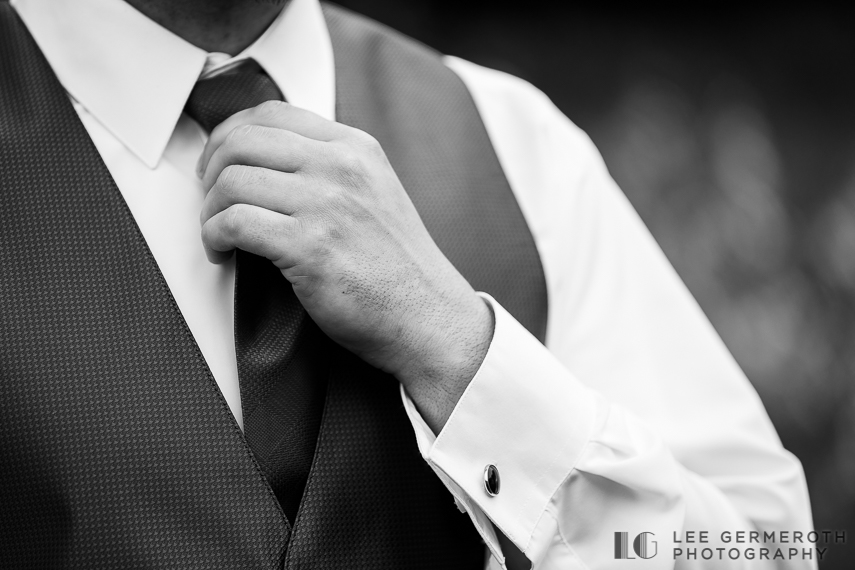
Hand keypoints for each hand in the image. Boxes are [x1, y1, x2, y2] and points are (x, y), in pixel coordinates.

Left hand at [197, 101, 492, 431]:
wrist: (429, 318)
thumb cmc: (398, 268)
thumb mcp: (374, 193)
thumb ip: (330, 169)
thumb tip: (268, 161)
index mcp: (356, 148)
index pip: (272, 114)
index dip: (230, 134)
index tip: (220, 161)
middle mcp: (341, 167)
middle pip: (243, 141)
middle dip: (210, 169)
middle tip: (210, 198)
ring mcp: (327, 205)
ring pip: (232, 181)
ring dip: (210, 209)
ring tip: (217, 232)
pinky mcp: (310, 248)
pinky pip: (234, 223)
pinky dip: (213, 236)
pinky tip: (222, 251)